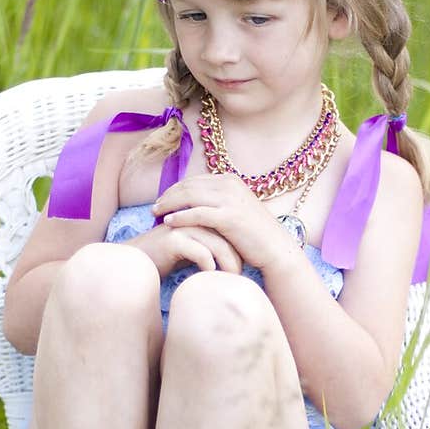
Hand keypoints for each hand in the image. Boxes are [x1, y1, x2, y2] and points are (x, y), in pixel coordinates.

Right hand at [128, 218, 242, 276]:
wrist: (134, 262)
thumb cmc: (163, 258)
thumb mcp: (189, 251)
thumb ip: (207, 248)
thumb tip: (232, 259)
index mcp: (197, 217)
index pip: (227, 230)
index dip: (238, 249)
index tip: (245, 267)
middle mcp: (191, 219)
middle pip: (225, 236)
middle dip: (236, 257)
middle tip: (241, 276)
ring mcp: (182, 228)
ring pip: (215, 244)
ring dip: (226, 264)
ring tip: (231, 279)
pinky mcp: (173, 240)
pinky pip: (200, 252)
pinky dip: (209, 264)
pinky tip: (211, 275)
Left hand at [151, 172, 293, 270]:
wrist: (275, 248)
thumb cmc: (253, 235)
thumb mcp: (235, 210)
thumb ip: (217, 203)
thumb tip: (195, 203)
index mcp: (230, 180)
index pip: (194, 180)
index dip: (175, 189)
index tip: (162, 199)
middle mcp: (230, 185)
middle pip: (188, 185)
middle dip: (168, 195)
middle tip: (154, 206)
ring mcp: (229, 200)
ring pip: (189, 196)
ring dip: (169, 204)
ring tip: (156, 213)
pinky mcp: (228, 217)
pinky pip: (197, 214)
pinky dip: (180, 217)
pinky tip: (168, 222)